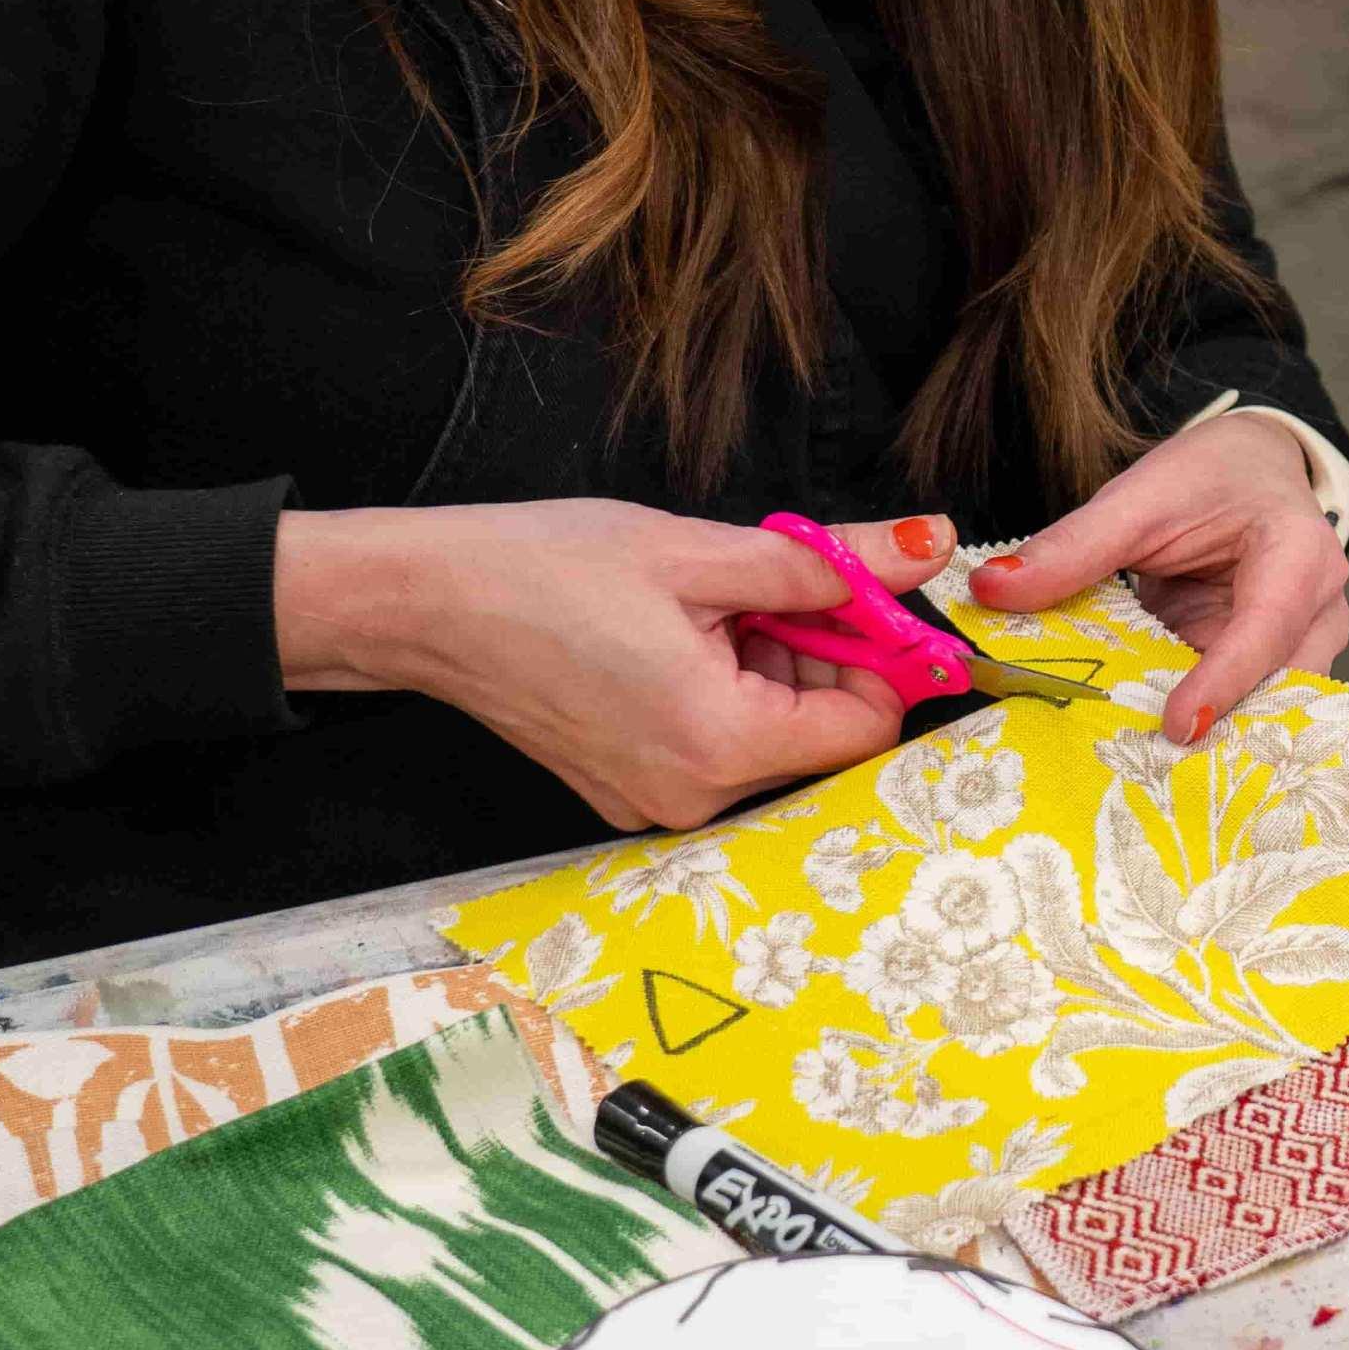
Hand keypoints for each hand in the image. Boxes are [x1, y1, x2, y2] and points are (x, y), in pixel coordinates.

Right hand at [275, 501, 951, 830]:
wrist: (423, 602)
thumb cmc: (547, 568)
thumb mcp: (701, 551)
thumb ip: (827, 563)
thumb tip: (926, 546)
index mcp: (720, 744)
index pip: (865, 727)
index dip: (879, 655)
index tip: (858, 593)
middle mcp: (692, 797)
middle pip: (818, 735)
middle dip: (818, 653)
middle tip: (769, 583)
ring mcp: (652, 802)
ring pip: (766, 735)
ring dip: (767, 666)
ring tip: (705, 604)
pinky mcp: (624, 790)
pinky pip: (713, 744)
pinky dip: (721, 689)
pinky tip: (673, 636)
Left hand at [971, 415, 1348, 742]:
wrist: (1252, 471)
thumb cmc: (1209, 478)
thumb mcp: (1139, 498)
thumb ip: (1073, 546)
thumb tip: (991, 590)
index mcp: (1299, 554)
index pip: (1267, 626)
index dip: (1224, 680)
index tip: (1178, 726)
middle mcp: (1319, 611)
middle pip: (1280, 685)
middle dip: (1225, 728)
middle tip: (1153, 769)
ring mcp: (1305, 648)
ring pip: (1269, 710)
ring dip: (1215, 739)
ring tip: (1149, 772)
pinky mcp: (1276, 672)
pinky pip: (1245, 711)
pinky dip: (1203, 730)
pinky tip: (1154, 757)